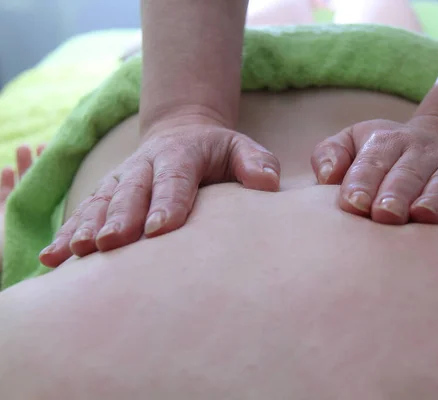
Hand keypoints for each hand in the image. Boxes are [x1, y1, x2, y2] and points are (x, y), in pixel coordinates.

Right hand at [40, 116, 279, 266]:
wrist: (183, 134)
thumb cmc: (218, 151)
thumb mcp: (241, 148)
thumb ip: (255, 162)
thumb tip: (268, 183)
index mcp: (181, 154)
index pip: (174, 178)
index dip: (167, 203)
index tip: (160, 229)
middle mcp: (146, 165)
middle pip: (132, 191)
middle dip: (121, 217)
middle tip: (113, 243)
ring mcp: (123, 178)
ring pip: (102, 201)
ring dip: (89, 226)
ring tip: (78, 252)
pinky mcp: (107, 192)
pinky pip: (85, 211)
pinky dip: (68, 232)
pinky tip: (53, 257)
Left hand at [310, 118, 437, 225]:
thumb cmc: (384, 153)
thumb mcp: (354, 141)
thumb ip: (331, 153)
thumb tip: (325, 176)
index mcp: (387, 142)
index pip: (372, 161)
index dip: (363, 181)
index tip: (354, 204)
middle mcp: (422, 153)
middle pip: (408, 173)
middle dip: (397, 193)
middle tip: (385, 214)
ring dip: (436, 200)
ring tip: (423, 215)